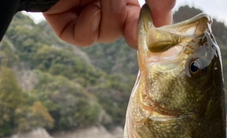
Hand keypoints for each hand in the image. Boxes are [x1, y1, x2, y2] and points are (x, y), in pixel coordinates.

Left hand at [43, 0, 175, 48]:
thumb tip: (164, 22)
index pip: (138, 16)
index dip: (148, 25)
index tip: (157, 30)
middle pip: (123, 27)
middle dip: (130, 25)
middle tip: (133, 25)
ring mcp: (81, 8)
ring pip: (105, 33)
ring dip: (110, 18)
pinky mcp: (62, 18)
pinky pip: (82, 39)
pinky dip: (89, 29)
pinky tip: (90, 10)